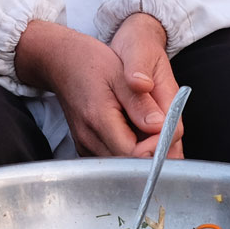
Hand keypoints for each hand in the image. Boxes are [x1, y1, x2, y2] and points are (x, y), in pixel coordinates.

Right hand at [13, 21, 174, 157]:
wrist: (61, 63)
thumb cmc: (92, 63)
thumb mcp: (121, 74)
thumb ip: (140, 102)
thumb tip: (159, 126)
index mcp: (98, 119)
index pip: (133, 154)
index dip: (156, 148)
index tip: (168, 130)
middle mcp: (89, 139)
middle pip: (129, 164)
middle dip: (154, 153)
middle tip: (167, 132)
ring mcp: (85, 146)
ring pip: (122, 165)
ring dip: (142, 153)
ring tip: (151, 129)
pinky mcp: (86, 147)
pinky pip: (113, 159)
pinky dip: (129, 151)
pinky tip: (135, 133)